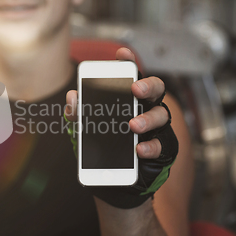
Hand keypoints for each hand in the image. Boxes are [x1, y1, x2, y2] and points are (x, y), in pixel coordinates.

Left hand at [65, 48, 178, 208]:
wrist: (113, 183)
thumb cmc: (101, 150)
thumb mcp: (84, 133)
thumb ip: (78, 116)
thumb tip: (72, 97)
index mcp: (126, 101)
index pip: (130, 77)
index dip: (129, 62)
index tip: (122, 53)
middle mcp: (144, 109)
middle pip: (154, 90)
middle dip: (147, 85)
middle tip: (135, 89)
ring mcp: (157, 129)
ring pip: (162, 115)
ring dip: (148, 119)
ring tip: (133, 126)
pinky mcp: (163, 148)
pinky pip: (163, 144)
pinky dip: (151, 146)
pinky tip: (139, 150)